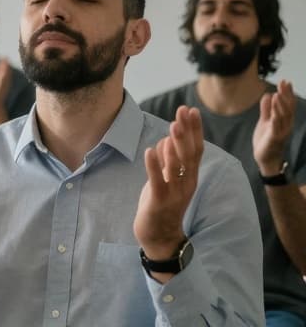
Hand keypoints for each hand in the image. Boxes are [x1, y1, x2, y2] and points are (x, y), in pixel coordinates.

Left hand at [135, 106, 202, 264]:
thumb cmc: (162, 204)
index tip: (191, 110)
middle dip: (187, 131)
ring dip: (174, 145)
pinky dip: (154, 165)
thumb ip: (169, 161)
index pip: (196, 149)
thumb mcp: (167, 179)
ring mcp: (174, 193)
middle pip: (189, 154)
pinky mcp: (158, 201)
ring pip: (177, 166)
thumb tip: (169, 139)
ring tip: (172, 126)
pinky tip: (150, 150)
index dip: (195, 130)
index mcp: (190, 177)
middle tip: (183, 111)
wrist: (160, 236)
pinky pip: (157, 181)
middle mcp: (186, 183)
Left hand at [253, 80, 296, 173]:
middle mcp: (286, 125)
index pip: (288, 104)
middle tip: (283, 83)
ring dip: (281, 104)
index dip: (287, 93)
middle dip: (286, 95)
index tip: (286, 81)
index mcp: (284, 120)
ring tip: (277, 93)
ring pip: (283, 116)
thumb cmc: (266, 139)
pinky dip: (275, 115)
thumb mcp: (265, 121)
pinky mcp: (274, 137)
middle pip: (288, 108)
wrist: (265, 157)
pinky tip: (273, 107)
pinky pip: (276, 125)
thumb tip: (268, 95)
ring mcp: (281, 131)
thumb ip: (266, 109)